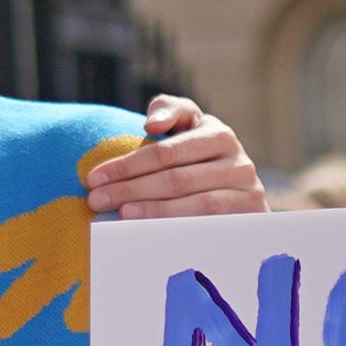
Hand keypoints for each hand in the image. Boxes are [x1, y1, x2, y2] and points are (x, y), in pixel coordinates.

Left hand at [85, 98, 263, 217]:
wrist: (243, 197)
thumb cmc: (202, 159)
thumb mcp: (189, 128)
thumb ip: (169, 112)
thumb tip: (153, 123)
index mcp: (218, 134)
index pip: (166, 152)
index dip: (128, 164)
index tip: (94, 177)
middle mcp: (238, 161)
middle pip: (176, 179)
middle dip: (131, 189)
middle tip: (96, 200)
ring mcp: (248, 191)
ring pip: (195, 204)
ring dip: (154, 211)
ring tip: (121, 215)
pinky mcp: (251, 218)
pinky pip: (211, 226)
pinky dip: (179, 229)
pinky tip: (150, 234)